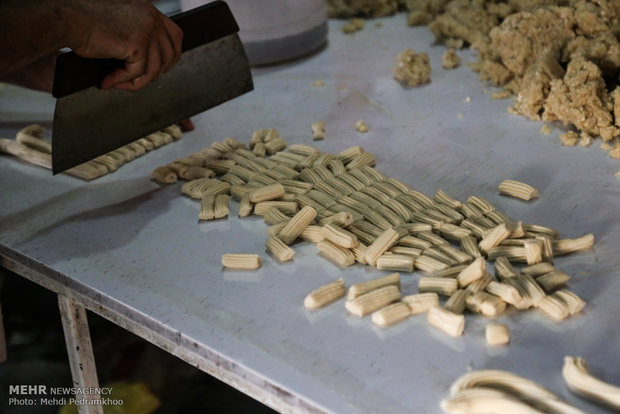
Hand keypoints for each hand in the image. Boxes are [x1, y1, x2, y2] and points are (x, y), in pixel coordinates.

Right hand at [65, 0, 182, 91]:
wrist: (66, 19)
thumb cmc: (84, 21)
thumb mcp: (121, 24)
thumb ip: (138, 35)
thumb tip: (150, 61)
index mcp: (148, 9)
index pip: (175, 35)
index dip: (171, 55)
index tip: (162, 68)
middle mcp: (150, 17)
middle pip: (170, 54)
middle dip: (156, 72)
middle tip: (137, 80)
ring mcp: (146, 30)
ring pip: (154, 68)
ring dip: (136, 81)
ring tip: (118, 83)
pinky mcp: (138, 44)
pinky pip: (138, 73)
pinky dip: (123, 81)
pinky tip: (109, 81)